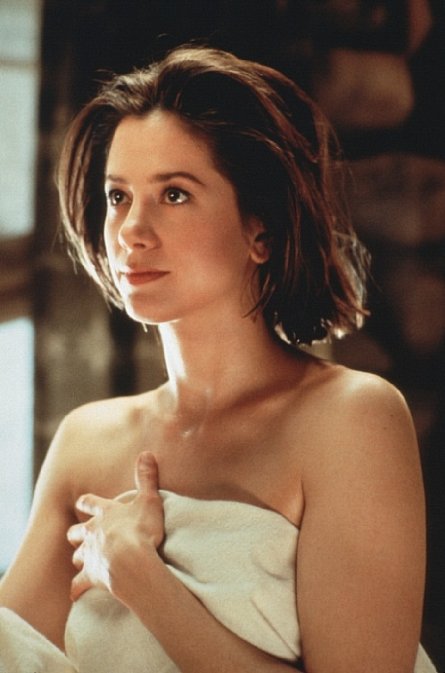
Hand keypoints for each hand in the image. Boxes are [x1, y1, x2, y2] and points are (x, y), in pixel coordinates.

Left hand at [67, 451, 163, 601]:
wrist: (131, 561)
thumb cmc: (141, 529)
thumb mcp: (149, 499)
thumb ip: (147, 477)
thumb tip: (146, 453)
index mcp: (105, 514)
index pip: (90, 503)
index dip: (87, 503)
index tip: (82, 503)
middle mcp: (92, 533)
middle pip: (76, 532)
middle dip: (77, 533)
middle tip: (79, 535)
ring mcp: (90, 555)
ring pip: (77, 556)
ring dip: (80, 557)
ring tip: (82, 561)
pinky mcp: (90, 576)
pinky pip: (78, 584)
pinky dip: (76, 588)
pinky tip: (75, 593)